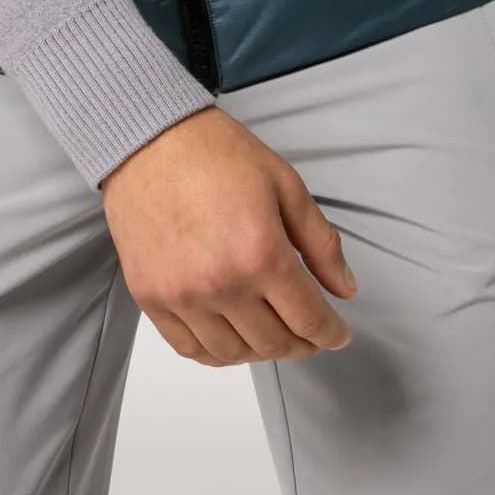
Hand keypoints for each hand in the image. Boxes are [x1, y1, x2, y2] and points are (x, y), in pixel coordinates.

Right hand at [98, 104, 356, 364]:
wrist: (149, 139)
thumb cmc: (216, 153)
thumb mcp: (285, 184)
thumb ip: (321, 242)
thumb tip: (345, 290)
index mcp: (262, 253)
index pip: (309, 320)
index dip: (331, 334)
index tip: (337, 333)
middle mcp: (222, 284)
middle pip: (274, 344)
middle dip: (302, 345)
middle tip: (309, 334)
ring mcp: (182, 296)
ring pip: (233, 355)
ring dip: (261, 351)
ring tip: (271, 332)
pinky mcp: (150, 297)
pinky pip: (190, 349)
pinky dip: (217, 353)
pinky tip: (231, 336)